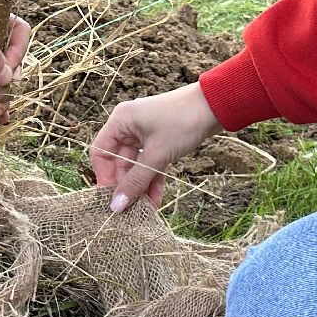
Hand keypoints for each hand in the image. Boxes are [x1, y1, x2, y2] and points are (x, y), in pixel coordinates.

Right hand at [91, 82, 222, 211]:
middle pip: (120, 163)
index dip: (104, 177)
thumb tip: (116, 206)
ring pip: (137, 166)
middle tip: (130, 209)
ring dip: (141, 187)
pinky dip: (153, 180)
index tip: (111, 198)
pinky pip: (151, 164)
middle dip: (127, 186)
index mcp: (120, 121)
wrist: (216, 106)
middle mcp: (129, 127)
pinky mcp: (160, 141)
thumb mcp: (157, 155)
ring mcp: (145, 134)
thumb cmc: (182, 122)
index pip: (101, 153)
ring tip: (145, 209)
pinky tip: (156, 199)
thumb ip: (136, 181)